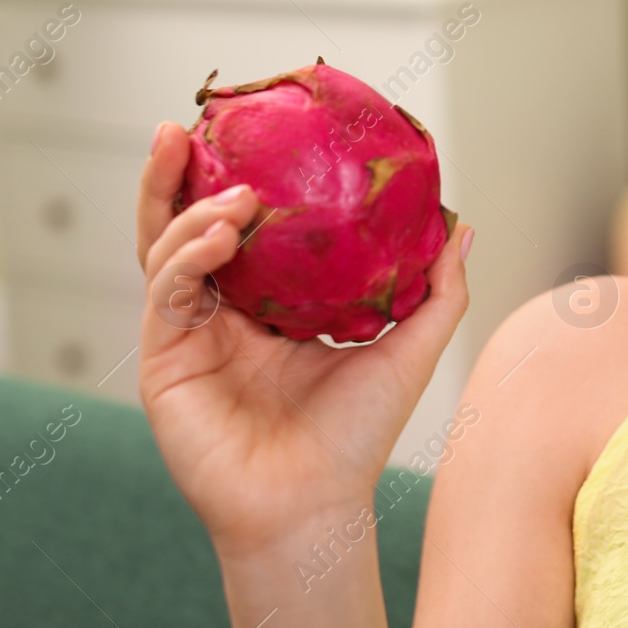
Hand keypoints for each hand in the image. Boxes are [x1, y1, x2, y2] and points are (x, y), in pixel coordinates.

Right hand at [135, 121, 472, 558]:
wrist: (317, 502)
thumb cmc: (357, 434)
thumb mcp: (410, 345)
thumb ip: (437, 287)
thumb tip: (463, 224)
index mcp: (266, 304)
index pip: (239, 225)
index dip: (233, 176)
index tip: (249, 127)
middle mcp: (221, 311)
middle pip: (182, 225)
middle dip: (174, 174)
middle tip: (186, 125)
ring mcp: (187, 332)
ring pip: (165, 248)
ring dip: (191, 209)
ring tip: (234, 191)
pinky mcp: (164, 358)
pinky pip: (166, 290)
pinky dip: (189, 254)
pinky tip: (221, 232)